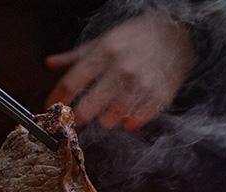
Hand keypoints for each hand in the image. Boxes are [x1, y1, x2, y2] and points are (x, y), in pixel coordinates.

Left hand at [45, 11, 193, 129]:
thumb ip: (75, 57)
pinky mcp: (156, 99)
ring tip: (112, 107)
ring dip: (106, 118)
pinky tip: (130, 109)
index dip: (57, 100)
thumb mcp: (103, 41)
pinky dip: (128, 121)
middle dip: (79, 116)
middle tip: (80, 116)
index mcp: (104, 52)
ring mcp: (139, 86)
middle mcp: (121, 69)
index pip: (71, 83)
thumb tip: (49, 63)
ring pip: (108, 121)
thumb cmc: (134, 39)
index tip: (51, 109)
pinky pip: (132, 124)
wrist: (176, 34)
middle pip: (87, 109)